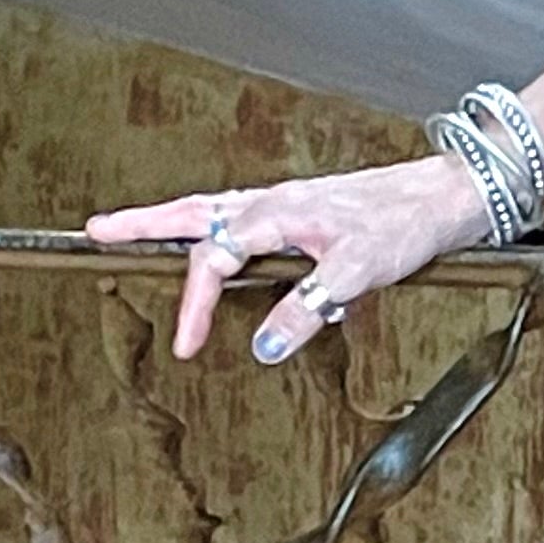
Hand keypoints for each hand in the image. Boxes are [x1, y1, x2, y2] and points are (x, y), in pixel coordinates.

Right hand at [82, 154, 492, 362]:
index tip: (185, 345)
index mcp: (276, 214)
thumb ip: (308, 308)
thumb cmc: (405, 226)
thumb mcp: (358, 272)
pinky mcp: (304, 209)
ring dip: (172, 220)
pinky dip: (216, 224)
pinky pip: (244, 214)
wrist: (446, 197)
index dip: (194, 304)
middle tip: (96, 232)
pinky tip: (219, 239)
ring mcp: (286, 203)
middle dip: (142, 224)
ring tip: (135, 228)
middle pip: (192, 213)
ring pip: (214, 209)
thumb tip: (262, 345)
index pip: (215, 260)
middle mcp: (273, 202)